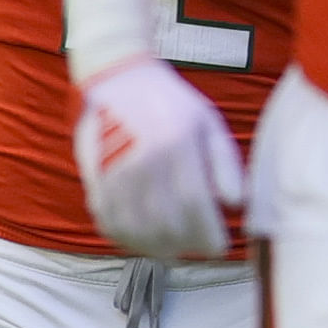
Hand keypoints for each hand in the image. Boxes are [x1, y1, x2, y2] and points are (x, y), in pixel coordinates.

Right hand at [74, 51, 242, 258]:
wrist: (117, 77)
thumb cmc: (170, 103)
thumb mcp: (208, 124)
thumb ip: (226, 165)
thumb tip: (235, 206)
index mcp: (176, 144)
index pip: (194, 204)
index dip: (208, 234)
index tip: (219, 248)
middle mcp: (142, 160)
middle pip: (164, 223)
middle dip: (186, 245)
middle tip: (198, 249)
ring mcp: (113, 170)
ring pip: (134, 229)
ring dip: (156, 248)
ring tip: (173, 250)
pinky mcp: (92, 177)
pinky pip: (107, 221)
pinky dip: (126, 239)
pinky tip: (142, 240)